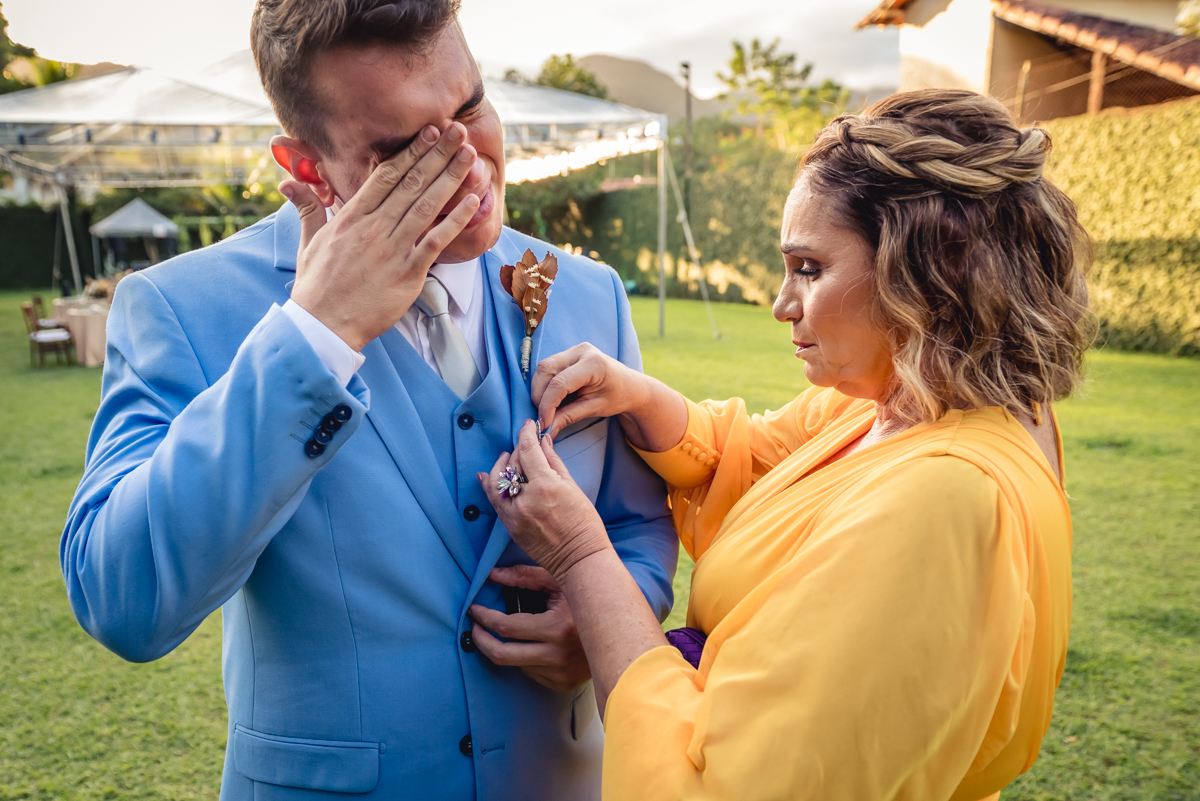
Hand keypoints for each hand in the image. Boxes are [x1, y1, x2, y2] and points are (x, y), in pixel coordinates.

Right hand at [282, 123, 480, 350]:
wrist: (323, 325)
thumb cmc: (317, 286)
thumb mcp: (308, 241)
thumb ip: (307, 207)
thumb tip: (288, 181)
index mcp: (352, 217)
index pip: (386, 176)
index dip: (411, 152)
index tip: (429, 132)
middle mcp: (374, 227)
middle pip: (411, 183)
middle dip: (437, 154)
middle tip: (458, 130)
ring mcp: (392, 249)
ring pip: (426, 205)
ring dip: (451, 177)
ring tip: (470, 155)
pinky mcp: (408, 272)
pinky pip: (435, 240)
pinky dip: (455, 220)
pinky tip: (471, 200)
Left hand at [467, 565, 589, 692]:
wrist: (620, 628)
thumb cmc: (588, 598)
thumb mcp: (559, 581)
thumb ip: (524, 576)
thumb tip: (492, 575)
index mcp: (557, 629)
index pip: (507, 627)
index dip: (484, 618)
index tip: (473, 610)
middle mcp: (559, 655)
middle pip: (502, 654)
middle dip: (481, 640)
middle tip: (474, 628)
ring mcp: (562, 673)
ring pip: (516, 664)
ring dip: (507, 648)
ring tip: (509, 632)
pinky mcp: (564, 684)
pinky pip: (531, 673)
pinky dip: (525, 659)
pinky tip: (532, 645)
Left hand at [478, 420, 610, 584]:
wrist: (579, 558)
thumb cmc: (583, 523)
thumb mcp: (572, 487)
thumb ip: (554, 462)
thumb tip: (543, 441)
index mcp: (546, 486)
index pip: (528, 450)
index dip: (526, 434)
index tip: (528, 425)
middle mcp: (526, 499)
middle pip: (512, 464)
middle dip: (517, 450)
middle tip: (524, 444)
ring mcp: (515, 515)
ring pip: (495, 482)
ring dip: (499, 466)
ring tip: (505, 458)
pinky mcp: (510, 527)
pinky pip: (494, 502)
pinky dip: (489, 487)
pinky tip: (487, 477)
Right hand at [532, 344, 687, 451]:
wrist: (630, 385)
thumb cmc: (617, 397)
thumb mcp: (594, 409)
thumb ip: (568, 417)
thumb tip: (546, 430)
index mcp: (593, 363)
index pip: (559, 383)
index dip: (547, 404)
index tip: (543, 423)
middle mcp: (582, 351)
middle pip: (546, 370)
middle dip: (539, 395)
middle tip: (542, 416)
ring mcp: (575, 349)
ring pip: (544, 367)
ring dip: (540, 389)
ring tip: (546, 409)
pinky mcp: (570, 353)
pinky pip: (549, 367)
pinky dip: (545, 384)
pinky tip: (551, 398)